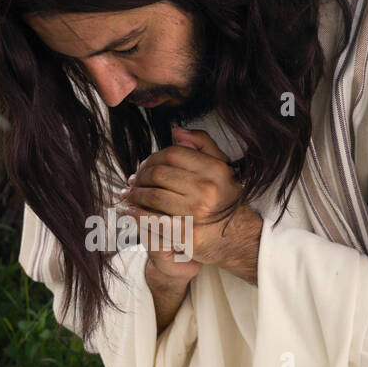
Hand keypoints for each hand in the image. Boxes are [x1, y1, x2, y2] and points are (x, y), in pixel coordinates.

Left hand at [119, 126, 262, 279]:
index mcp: (214, 169)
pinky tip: (131, 211)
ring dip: (135, 195)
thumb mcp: (222, 167)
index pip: (172, 154)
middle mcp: (207, 189)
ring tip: (128, 194)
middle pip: (159, 174)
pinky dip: (138, 214)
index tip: (143, 166)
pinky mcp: (188, 234)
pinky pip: (155, 221)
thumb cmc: (226, 198)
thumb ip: (202, 144)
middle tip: (132, 181)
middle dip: (140, 177)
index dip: (152, 158)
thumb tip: (175, 131)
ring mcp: (197, 213)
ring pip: (153, 197)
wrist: (239, 236)